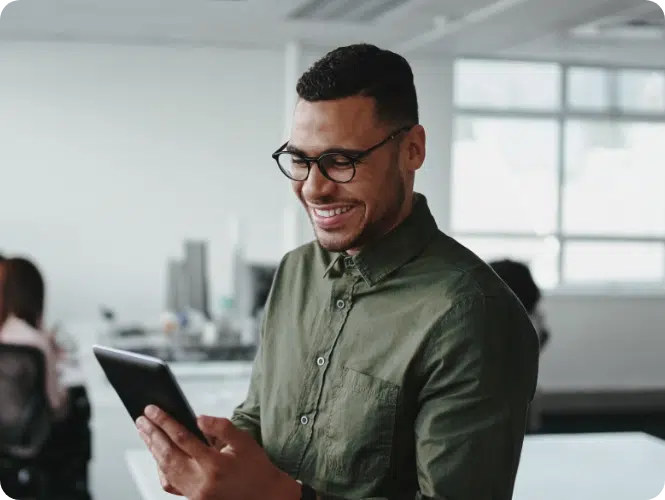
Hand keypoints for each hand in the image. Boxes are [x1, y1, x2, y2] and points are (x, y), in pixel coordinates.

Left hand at [136, 405, 300, 499]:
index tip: (152, 409)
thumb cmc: (256, 467)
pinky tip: (157, 456)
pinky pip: (170, 484)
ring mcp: (195, 494)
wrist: (266, 497)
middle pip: (167, 454)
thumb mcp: (244, 441)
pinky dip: (161, 469)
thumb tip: (198, 418)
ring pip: (165, 469)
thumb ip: (221, 427)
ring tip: (145, 432)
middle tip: (141, 418)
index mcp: (214, 464)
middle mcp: (201, 482)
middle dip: (152, 434)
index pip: (182, 438)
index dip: (165, 422)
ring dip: (152, 449)